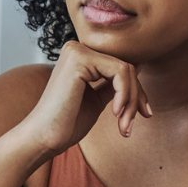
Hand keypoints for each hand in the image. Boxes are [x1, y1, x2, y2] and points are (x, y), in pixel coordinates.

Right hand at [18, 41, 151, 157]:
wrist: (43, 138)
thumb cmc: (66, 123)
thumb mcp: (97, 99)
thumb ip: (114, 82)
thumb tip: (138, 66)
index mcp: (80, 56)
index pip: (120, 66)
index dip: (136, 91)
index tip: (143, 114)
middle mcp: (77, 48)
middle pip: (125, 66)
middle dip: (136, 97)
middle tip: (131, 125)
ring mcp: (77, 51)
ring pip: (126, 69)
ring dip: (131, 101)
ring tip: (123, 126)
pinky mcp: (79, 58)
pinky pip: (119, 71)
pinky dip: (124, 95)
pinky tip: (115, 114)